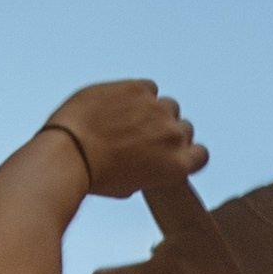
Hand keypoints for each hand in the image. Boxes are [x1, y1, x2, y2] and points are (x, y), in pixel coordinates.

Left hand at [45, 80, 206, 202]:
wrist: (71, 152)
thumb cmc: (97, 177)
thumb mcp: (133, 186)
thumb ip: (152, 169)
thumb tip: (150, 156)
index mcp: (178, 166)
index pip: (201, 154)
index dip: (186, 152)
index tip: (170, 152)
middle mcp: (174, 136)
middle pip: (184, 128)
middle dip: (167, 131)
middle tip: (142, 137)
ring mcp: (157, 109)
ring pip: (168, 105)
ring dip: (154, 111)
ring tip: (128, 119)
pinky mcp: (137, 88)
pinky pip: (148, 87)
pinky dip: (137, 94)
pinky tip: (118, 104)